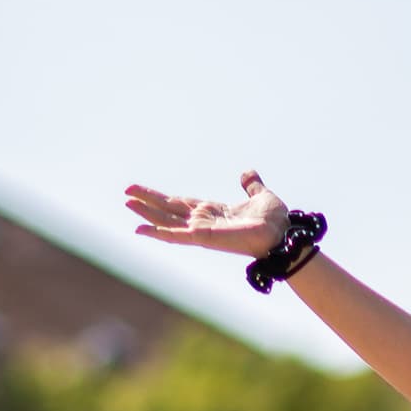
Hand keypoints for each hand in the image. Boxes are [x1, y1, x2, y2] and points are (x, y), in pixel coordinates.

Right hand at [124, 169, 286, 258]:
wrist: (284, 233)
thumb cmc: (275, 221)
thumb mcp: (261, 194)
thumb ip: (252, 184)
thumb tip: (247, 173)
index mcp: (214, 212)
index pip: (182, 204)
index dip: (163, 199)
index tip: (144, 193)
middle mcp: (204, 222)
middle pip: (169, 211)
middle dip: (148, 202)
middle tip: (126, 195)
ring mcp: (203, 231)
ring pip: (167, 221)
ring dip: (147, 213)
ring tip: (127, 204)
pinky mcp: (204, 237)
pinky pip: (176, 235)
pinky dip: (158, 232)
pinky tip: (140, 229)